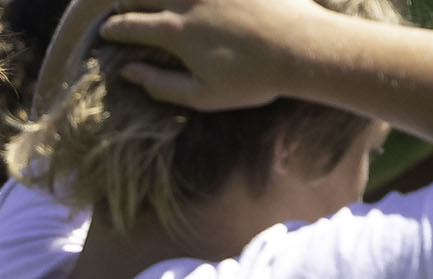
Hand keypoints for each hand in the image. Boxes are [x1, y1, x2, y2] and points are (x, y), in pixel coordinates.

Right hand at [98, 0, 340, 111]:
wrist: (305, 48)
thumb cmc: (257, 79)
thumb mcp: (207, 96)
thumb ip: (163, 86)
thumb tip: (129, 73)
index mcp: (174, 31)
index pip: (129, 26)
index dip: (114, 31)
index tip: (108, 33)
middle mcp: (185, 0)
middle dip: (125, 4)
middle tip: (123, 11)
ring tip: (152, 3)